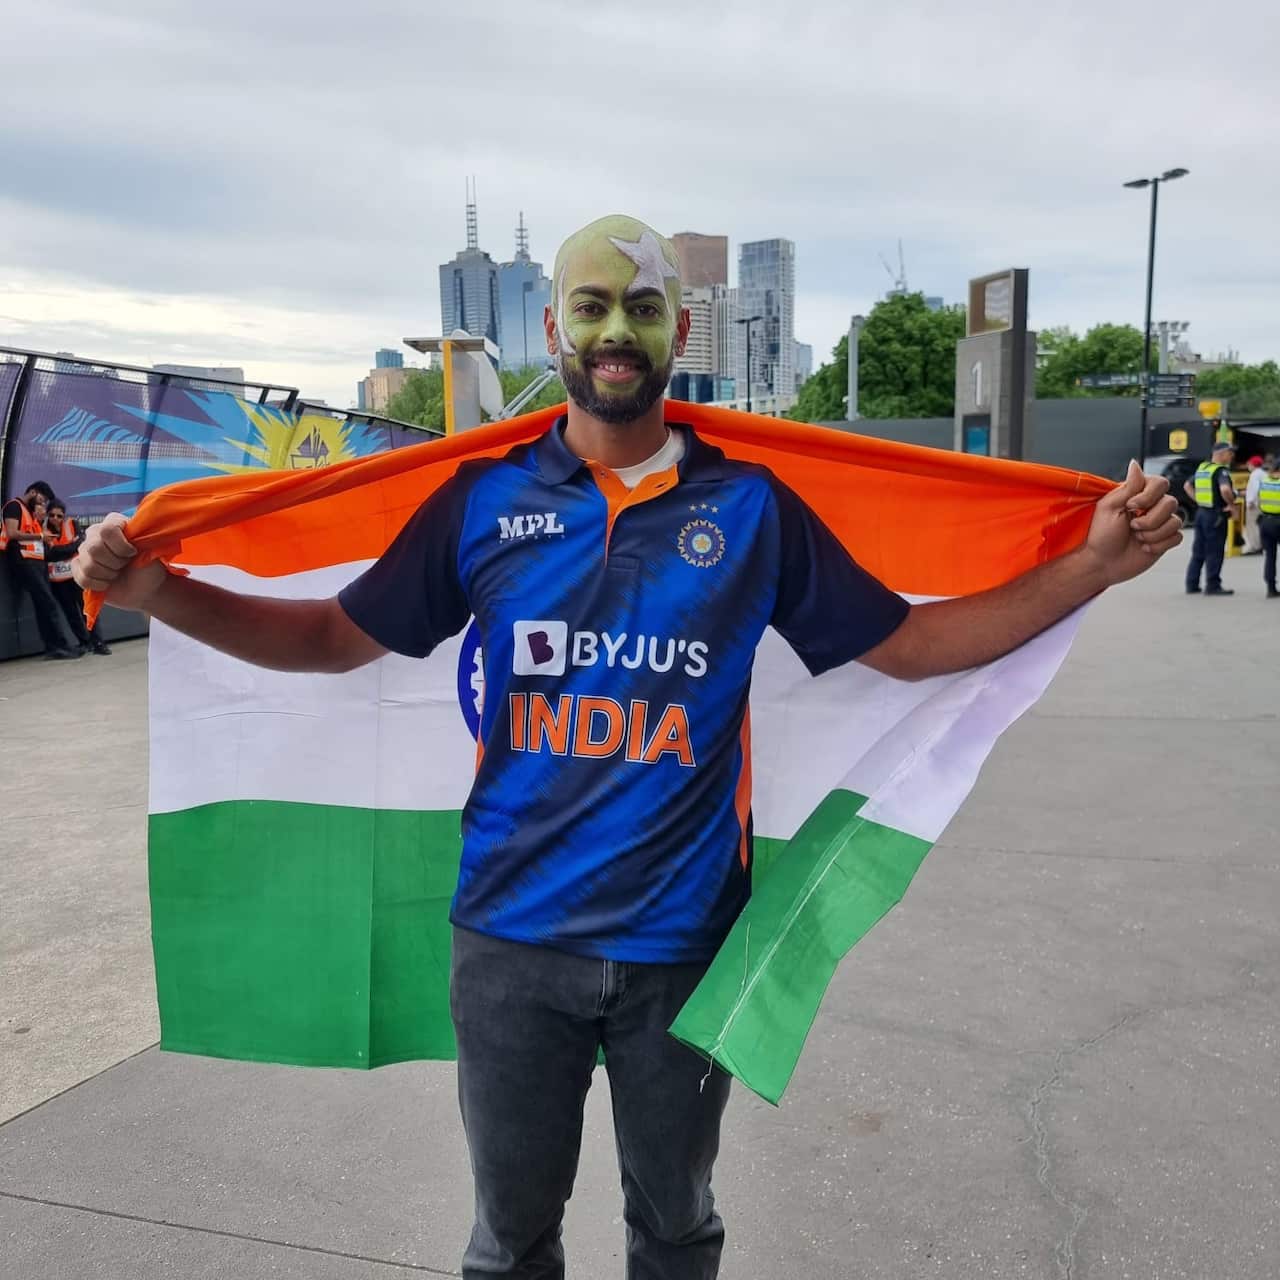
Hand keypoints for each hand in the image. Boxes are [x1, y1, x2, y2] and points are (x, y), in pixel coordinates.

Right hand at [73, 513, 167, 609]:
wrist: (145, 587)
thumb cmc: (149, 567)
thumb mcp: (152, 550)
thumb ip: (143, 538)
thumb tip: (134, 538)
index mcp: (114, 522)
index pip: (107, 530)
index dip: (121, 546)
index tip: (133, 553)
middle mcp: (96, 533)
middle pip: (94, 548)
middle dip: (115, 562)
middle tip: (125, 564)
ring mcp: (85, 550)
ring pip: (87, 565)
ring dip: (108, 574)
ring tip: (117, 573)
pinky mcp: (79, 567)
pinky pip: (80, 577)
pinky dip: (98, 584)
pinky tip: (108, 582)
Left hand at [1081, 461, 1182, 586]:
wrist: (1103, 563)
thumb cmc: (1101, 535)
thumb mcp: (1110, 507)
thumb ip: (1128, 486)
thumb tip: (1135, 464)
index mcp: (1138, 495)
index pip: (1160, 483)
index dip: (1149, 496)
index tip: (1130, 506)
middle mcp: (1152, 506)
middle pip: (1171, 503)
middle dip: (1150, 519)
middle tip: (1132, 527)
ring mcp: (1160, 523)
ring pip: (1175, 521)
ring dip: (1153, 533)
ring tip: (1136, 538)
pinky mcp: (1166, 540)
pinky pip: (1176, 537)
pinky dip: (1159, 544)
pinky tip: (1144, 547)